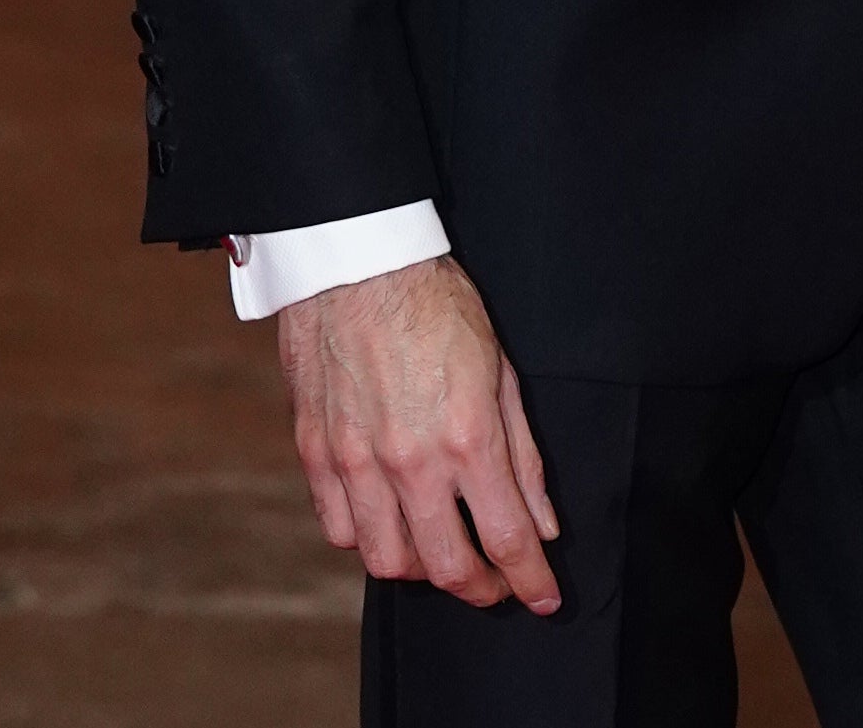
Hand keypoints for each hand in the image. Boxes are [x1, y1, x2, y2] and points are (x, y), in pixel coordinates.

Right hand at [277, 256, 561, 613]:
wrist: (357, 264)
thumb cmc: (438, 306)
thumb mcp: (503, 371)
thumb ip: (523, 455)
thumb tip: (542, 522)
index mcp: (467, 437)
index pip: (507, 538)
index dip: (531, 581)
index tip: (545, 599)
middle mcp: (410, 462)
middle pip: (446, 567)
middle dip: (481, 589)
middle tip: (497, 584)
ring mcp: (356, 463)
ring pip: (388, 561)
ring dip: (423, 569)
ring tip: (444, 550)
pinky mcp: (317, 455)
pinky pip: (340, 530)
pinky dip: (369, 540)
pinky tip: (391, 521)